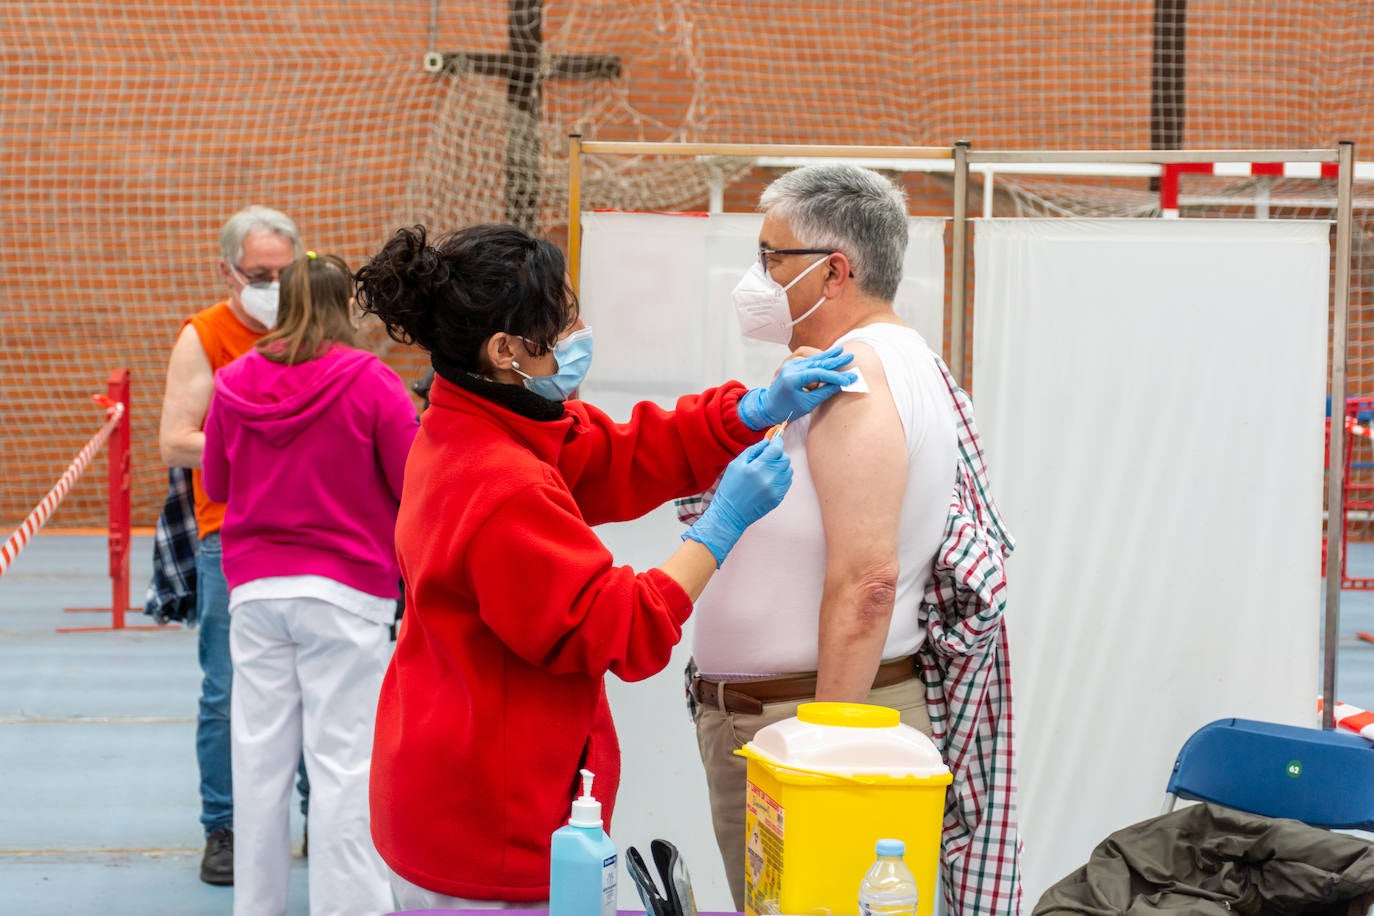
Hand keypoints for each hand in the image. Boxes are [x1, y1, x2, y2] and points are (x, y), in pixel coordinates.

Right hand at [683, 437, 792, 565]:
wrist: (730, 514)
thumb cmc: (730, 487)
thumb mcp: (736, 464)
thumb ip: (753, 450)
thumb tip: (768, 442)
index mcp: (757, 468)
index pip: (776, 449)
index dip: (777, 441)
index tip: (776, 439)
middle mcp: (769, 478)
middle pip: (785, 459)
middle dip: (779, 454)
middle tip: (769, 456)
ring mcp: (776, 490)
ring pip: (788, 470)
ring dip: (781, 466)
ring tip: (769, 468)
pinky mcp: (778, 498)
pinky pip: (787, 482)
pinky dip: (782, 476)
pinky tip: (771, 478)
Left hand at [737, 345, 856, 429]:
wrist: (769, 407)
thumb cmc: (787, 409)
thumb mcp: (808, 403)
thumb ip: (825, 391)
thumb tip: (841, 384)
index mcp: (793, 378)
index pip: (819, 373)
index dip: (836, 376)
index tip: (849, 378)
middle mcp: (791, 368)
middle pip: (817, 362)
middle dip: (835, 361)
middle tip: (850, 357)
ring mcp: (791, 365)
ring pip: (814, 359)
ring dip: (828, 356)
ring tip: (841, 351)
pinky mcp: (792, 365)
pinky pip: (809, 360)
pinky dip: (820, 359)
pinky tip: (830, 355)